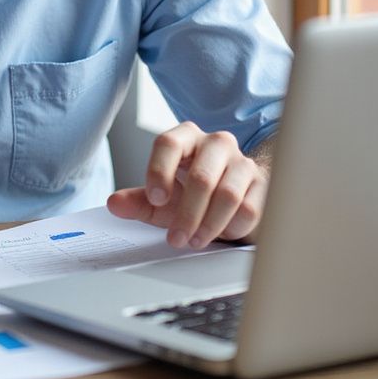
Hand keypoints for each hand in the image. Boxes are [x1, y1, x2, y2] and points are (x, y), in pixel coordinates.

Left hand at [106, 122, 268, 248]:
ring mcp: (242, 161)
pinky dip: (233, 227)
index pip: (168, 143)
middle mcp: (215, 143)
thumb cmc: (194, 194)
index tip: (155, 199)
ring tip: (194, 240)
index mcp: (185, 137)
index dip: (159, 171)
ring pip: (227, 194)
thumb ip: (139, 201)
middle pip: (201, 176)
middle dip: (186, 213)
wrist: (236, 195)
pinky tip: (222, 234)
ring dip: (208, 224)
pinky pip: (249, 208)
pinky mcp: (262, 183)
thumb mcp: (164, 198)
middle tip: (176, 238)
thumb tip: (115, 205)